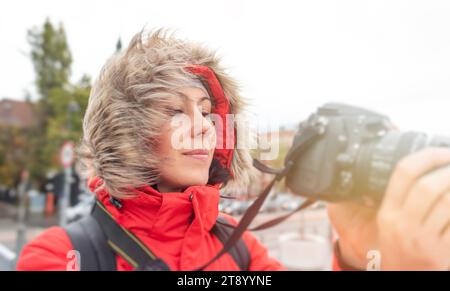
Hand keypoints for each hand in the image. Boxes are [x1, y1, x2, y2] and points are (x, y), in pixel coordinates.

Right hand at [328, 147, 449, 269]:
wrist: (405, 280)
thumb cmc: (400, 253)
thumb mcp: (388, 226)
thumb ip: (397, 200)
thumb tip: (420, 169)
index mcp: (387, 214)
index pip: (403, 173)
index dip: (427, 156)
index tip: (442, 151)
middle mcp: (403, 226)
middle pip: (427, 186)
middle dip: (449, 170)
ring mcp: (424, 242)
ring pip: (448, 203)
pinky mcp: (443, 253)